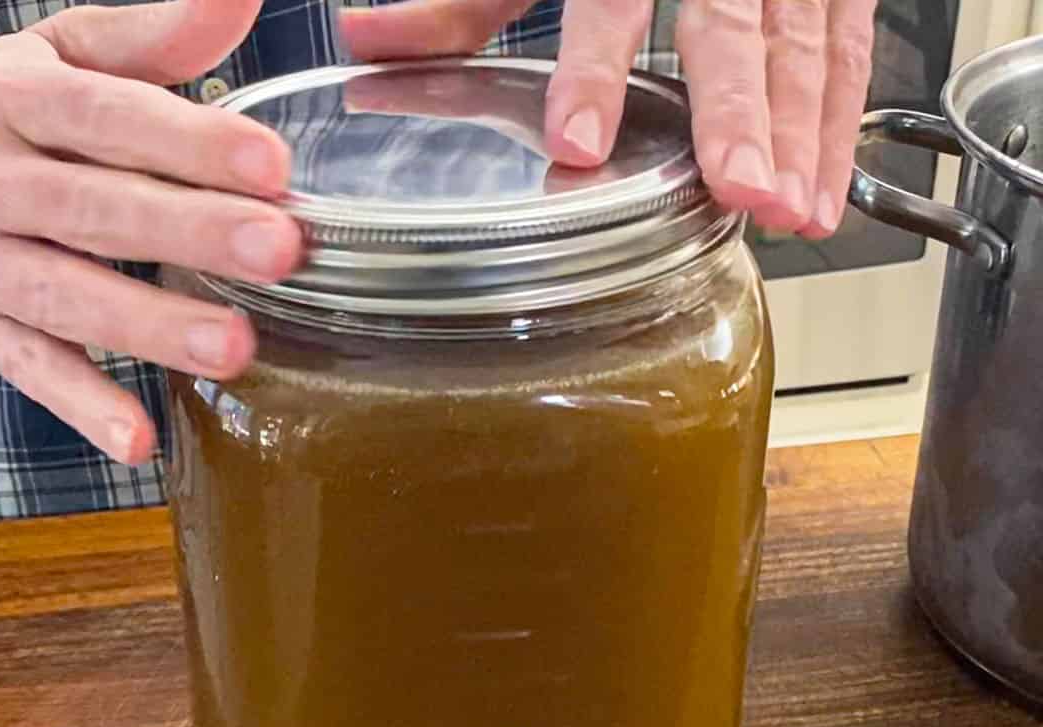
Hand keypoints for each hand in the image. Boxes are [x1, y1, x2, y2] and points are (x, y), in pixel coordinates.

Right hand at [0, 0, 302, 463]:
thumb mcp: (50, 64)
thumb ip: (146, 42)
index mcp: (11, 101)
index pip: (104, 117)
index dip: (186, 141)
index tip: (272, 164)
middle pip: (93, 208)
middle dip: (189, 230)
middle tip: (279, 250)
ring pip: (66, 296)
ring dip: (150, 327)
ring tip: (234, 347)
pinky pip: (31, 372)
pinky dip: (83, 407)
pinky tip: (139, 440)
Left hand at [339, 0, 877, 237]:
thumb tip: (367, 42)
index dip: (595, 69)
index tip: (578, 142)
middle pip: (731, 22)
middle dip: (740, 111)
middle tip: (740, 191)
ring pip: (807, 39)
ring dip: (804, 132)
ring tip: (790, 213)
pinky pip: (849, 47)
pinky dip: (840, 124)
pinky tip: (823, 192)